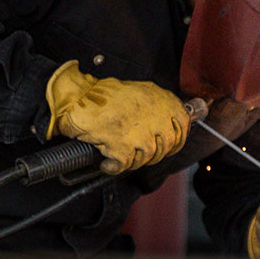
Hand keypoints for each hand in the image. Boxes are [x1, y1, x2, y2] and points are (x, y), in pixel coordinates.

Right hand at [45, 61, 190, 171]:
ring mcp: (141, 135)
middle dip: (152, 152)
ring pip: (146, 158)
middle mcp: (157, 118)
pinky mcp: (122, 148)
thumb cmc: (104, 95)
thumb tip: (169, 124)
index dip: (175, 139)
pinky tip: (106, 161)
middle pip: (165, 147)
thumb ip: (158, 107)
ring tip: (118, 150)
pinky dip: (113, 167)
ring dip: (132, 159)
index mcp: (163, 102)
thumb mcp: (140, 91)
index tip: (167, 145)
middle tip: (135, 149)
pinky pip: (123, 166)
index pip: (182, 127)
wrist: (77, 97)